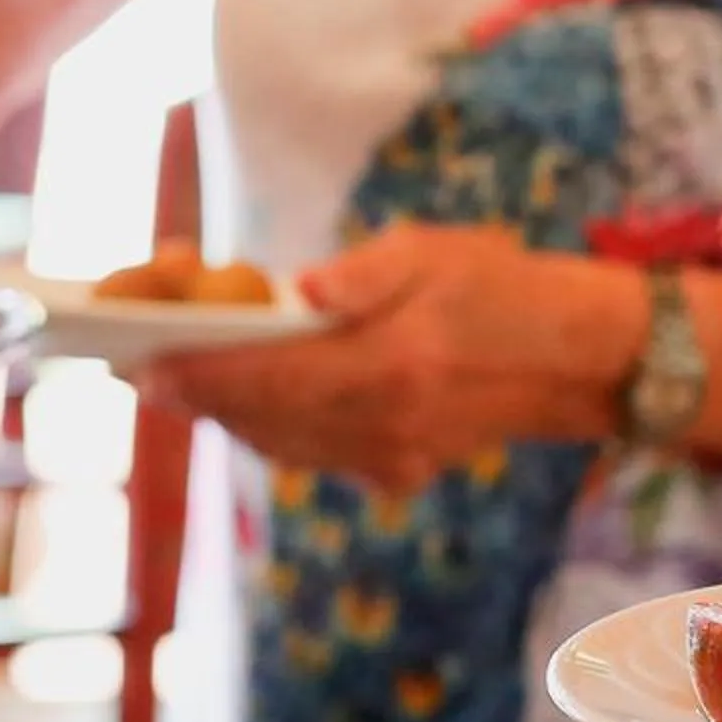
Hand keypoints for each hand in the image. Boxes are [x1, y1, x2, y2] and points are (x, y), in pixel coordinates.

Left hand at [134, 223, 633, 494]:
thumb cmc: (504, 287)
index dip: (199, 375)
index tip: (143, 366)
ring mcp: (393, 457)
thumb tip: (303, 291)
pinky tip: (247, 399)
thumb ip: (367, 272)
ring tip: (182, 378)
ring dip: (227, 413)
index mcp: (395, 364)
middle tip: (144, 366)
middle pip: (262, 419)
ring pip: (279, 445)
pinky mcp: (399, 471)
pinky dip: (270, 429)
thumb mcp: (439, 251)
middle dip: (198, 394)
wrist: (578, 360)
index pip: (271, 377)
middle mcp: (387, 424)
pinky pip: (312, 457)